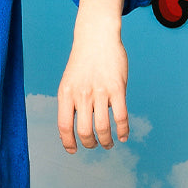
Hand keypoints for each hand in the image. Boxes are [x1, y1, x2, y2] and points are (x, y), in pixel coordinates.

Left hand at [57, 0, 128, 152]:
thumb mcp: (69, 82)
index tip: (72, 150)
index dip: (67, 142)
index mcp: (66, 94)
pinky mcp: (117, 88)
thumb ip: (71, 103)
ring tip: (108, 144)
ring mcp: (100, 92)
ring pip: (103, 128)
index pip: (64, 126)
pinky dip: (123, 131)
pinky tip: (123, 136)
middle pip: (84, 131)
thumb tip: (74, 128)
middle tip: (94, 146)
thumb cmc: (83, 62)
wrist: (96, 37)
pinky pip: (120, 116)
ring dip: (106, 141)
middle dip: (89, 144)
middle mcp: (81, 94)